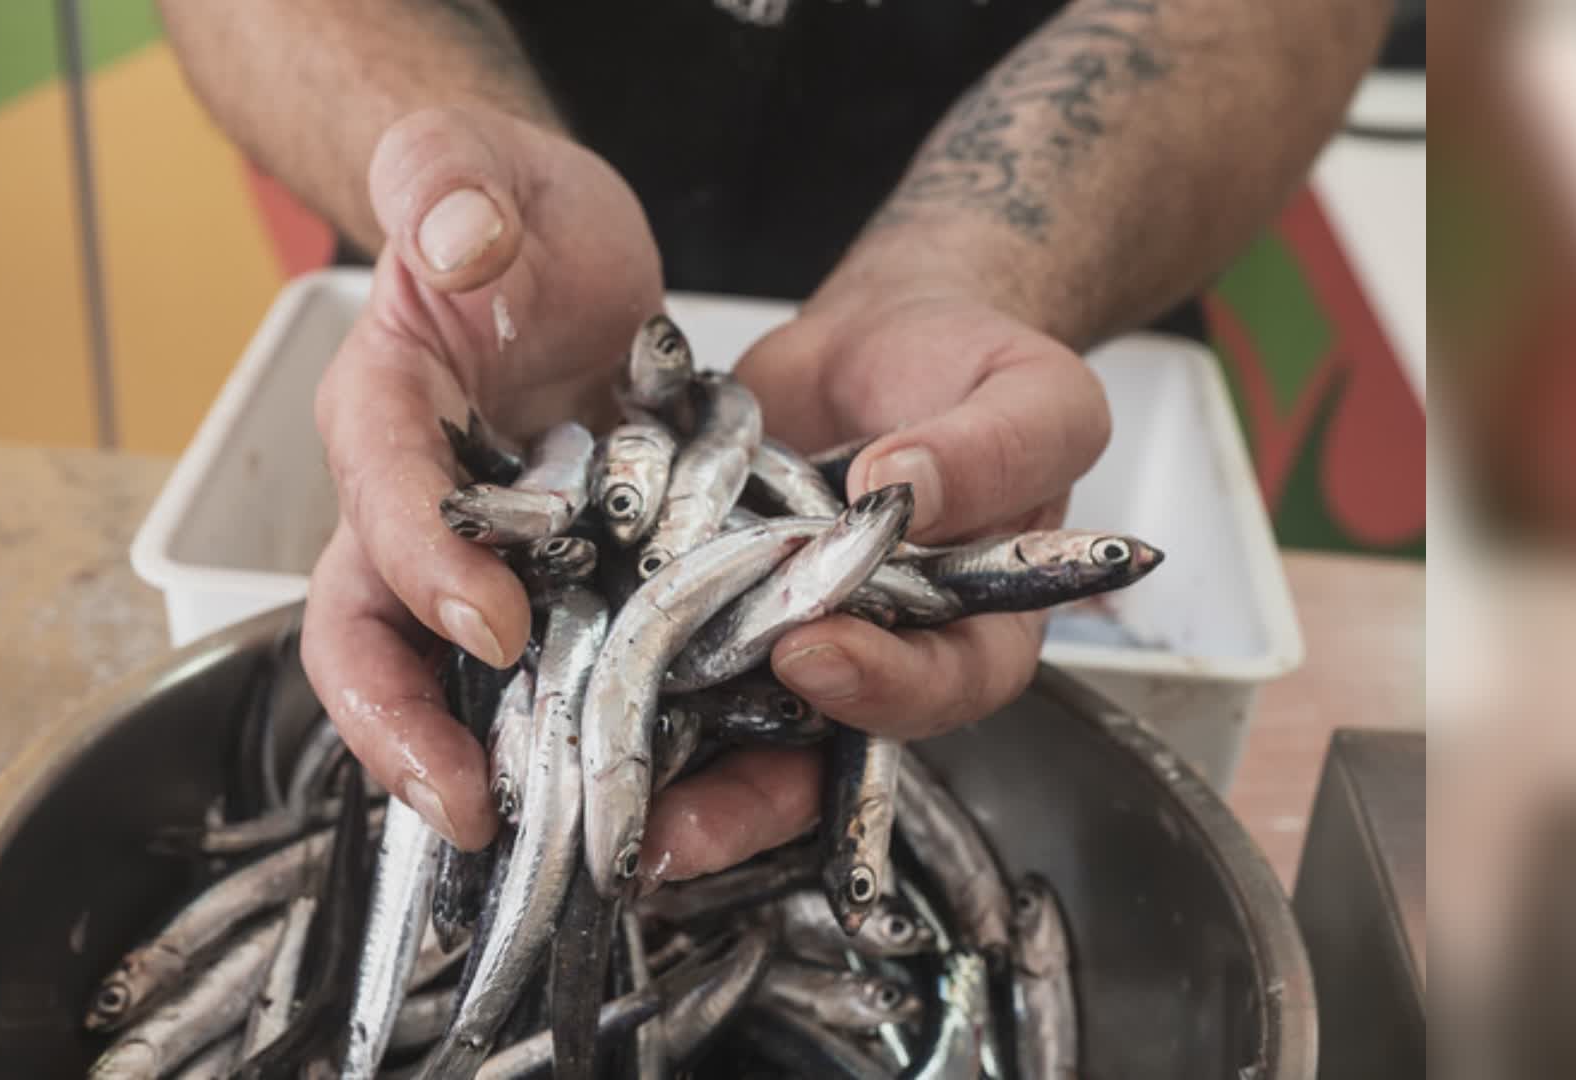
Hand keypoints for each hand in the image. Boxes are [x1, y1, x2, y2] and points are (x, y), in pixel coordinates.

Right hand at [302, 105, 660, 849]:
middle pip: (365, 629)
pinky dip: (567, 716)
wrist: (539, 245)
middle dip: (402, 728)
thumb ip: (449, 181)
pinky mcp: (541, 572)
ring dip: (475, 754)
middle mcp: (408, 496)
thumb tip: (463, 242)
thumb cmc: (500, 207)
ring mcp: (470, 549)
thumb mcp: (475, 167)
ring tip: (545, 828)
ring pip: (437, 671)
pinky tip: (628, 768)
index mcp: (384, 403)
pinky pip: (538, 659)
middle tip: (468, 809)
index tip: (493, 624)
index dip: (422, 565)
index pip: (380, 491)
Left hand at [637, 257, 1111, 885]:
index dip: (879, 688)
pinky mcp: (704, 604)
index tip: (811, 649)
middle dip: (739, 800)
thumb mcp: (1032, 397)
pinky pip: (657, 651)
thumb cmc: (975, 369)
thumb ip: (993, 449)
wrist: (883, 335)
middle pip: (816, 755)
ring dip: (655, 771)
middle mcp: (873, 659)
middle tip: (664, 820)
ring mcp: (778, 640)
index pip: (939, 688)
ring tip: (583, 789)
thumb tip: (902, 487)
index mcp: (973, 632)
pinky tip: (544, 684)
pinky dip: (604, 671)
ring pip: (722, 731)